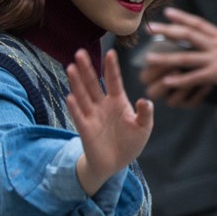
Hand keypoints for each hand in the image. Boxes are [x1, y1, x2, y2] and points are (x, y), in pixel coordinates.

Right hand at [67, 49, 152, 195]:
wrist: (115, 163)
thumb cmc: (130, 142)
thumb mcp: (143, 128)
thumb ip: (145, 114)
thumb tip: (145, 101)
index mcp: (118, 101)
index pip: (114, 80)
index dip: (112, 67)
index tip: (110, 52)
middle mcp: (102, 104)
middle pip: (93, 83)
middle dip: (87, 68)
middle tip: (80, 52)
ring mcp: (92, 115)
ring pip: (83, 95)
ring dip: (77, 82)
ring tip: (71, 67)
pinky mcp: (85, 128)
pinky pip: (79, 116)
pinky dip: (75, 107)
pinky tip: (70, 96)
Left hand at [139, 8, 216, 105]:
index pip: (198, 23)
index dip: (182, 17)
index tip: (167, 12)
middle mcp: (215, 45)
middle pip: (187, 34)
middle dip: (167, 31)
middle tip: (150, 28)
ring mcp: (215, 58)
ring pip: (185, 57)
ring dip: (165, 58)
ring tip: (149, 59)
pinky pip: (195, 77)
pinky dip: (180, 80)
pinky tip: (167, 82)